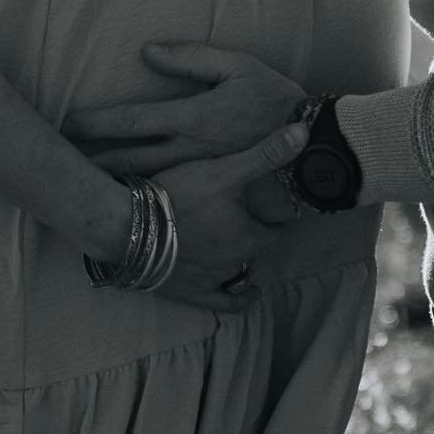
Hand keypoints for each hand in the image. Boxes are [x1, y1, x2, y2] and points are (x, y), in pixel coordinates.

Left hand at [63, 43, 305, 172]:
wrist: (311, 146)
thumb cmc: (275, 99)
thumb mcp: (237, 67)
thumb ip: (191, 58)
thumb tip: (148, 52)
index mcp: (192, 117)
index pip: (132, 120)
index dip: (96, 122)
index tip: (67, 122)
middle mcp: (189, 150)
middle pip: (128, 158)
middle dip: (91, 159)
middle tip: (58, 161)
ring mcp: (198, 173)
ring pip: (144, 181)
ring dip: (110, 181)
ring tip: (79, 182)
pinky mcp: (209, 186)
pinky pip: (168, 194)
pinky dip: (141, 195)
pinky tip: (123, 198)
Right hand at [152, 120, 307, 312]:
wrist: (130, 227)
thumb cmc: (180, 196)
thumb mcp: (226, 169)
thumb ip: (266, 153)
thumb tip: (303, 131)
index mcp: (249, 235)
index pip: (277, 227)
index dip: (279, 216)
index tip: (280, 207)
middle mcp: (237, 261)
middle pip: (257, 247)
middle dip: (258, 233)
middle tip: (256, 217)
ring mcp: (214, 279)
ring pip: (241, 271)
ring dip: (245, 258)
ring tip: (244, 243)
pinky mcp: (191, 291)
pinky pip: (224, 301)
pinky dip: (239, 298)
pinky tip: (248, 293)